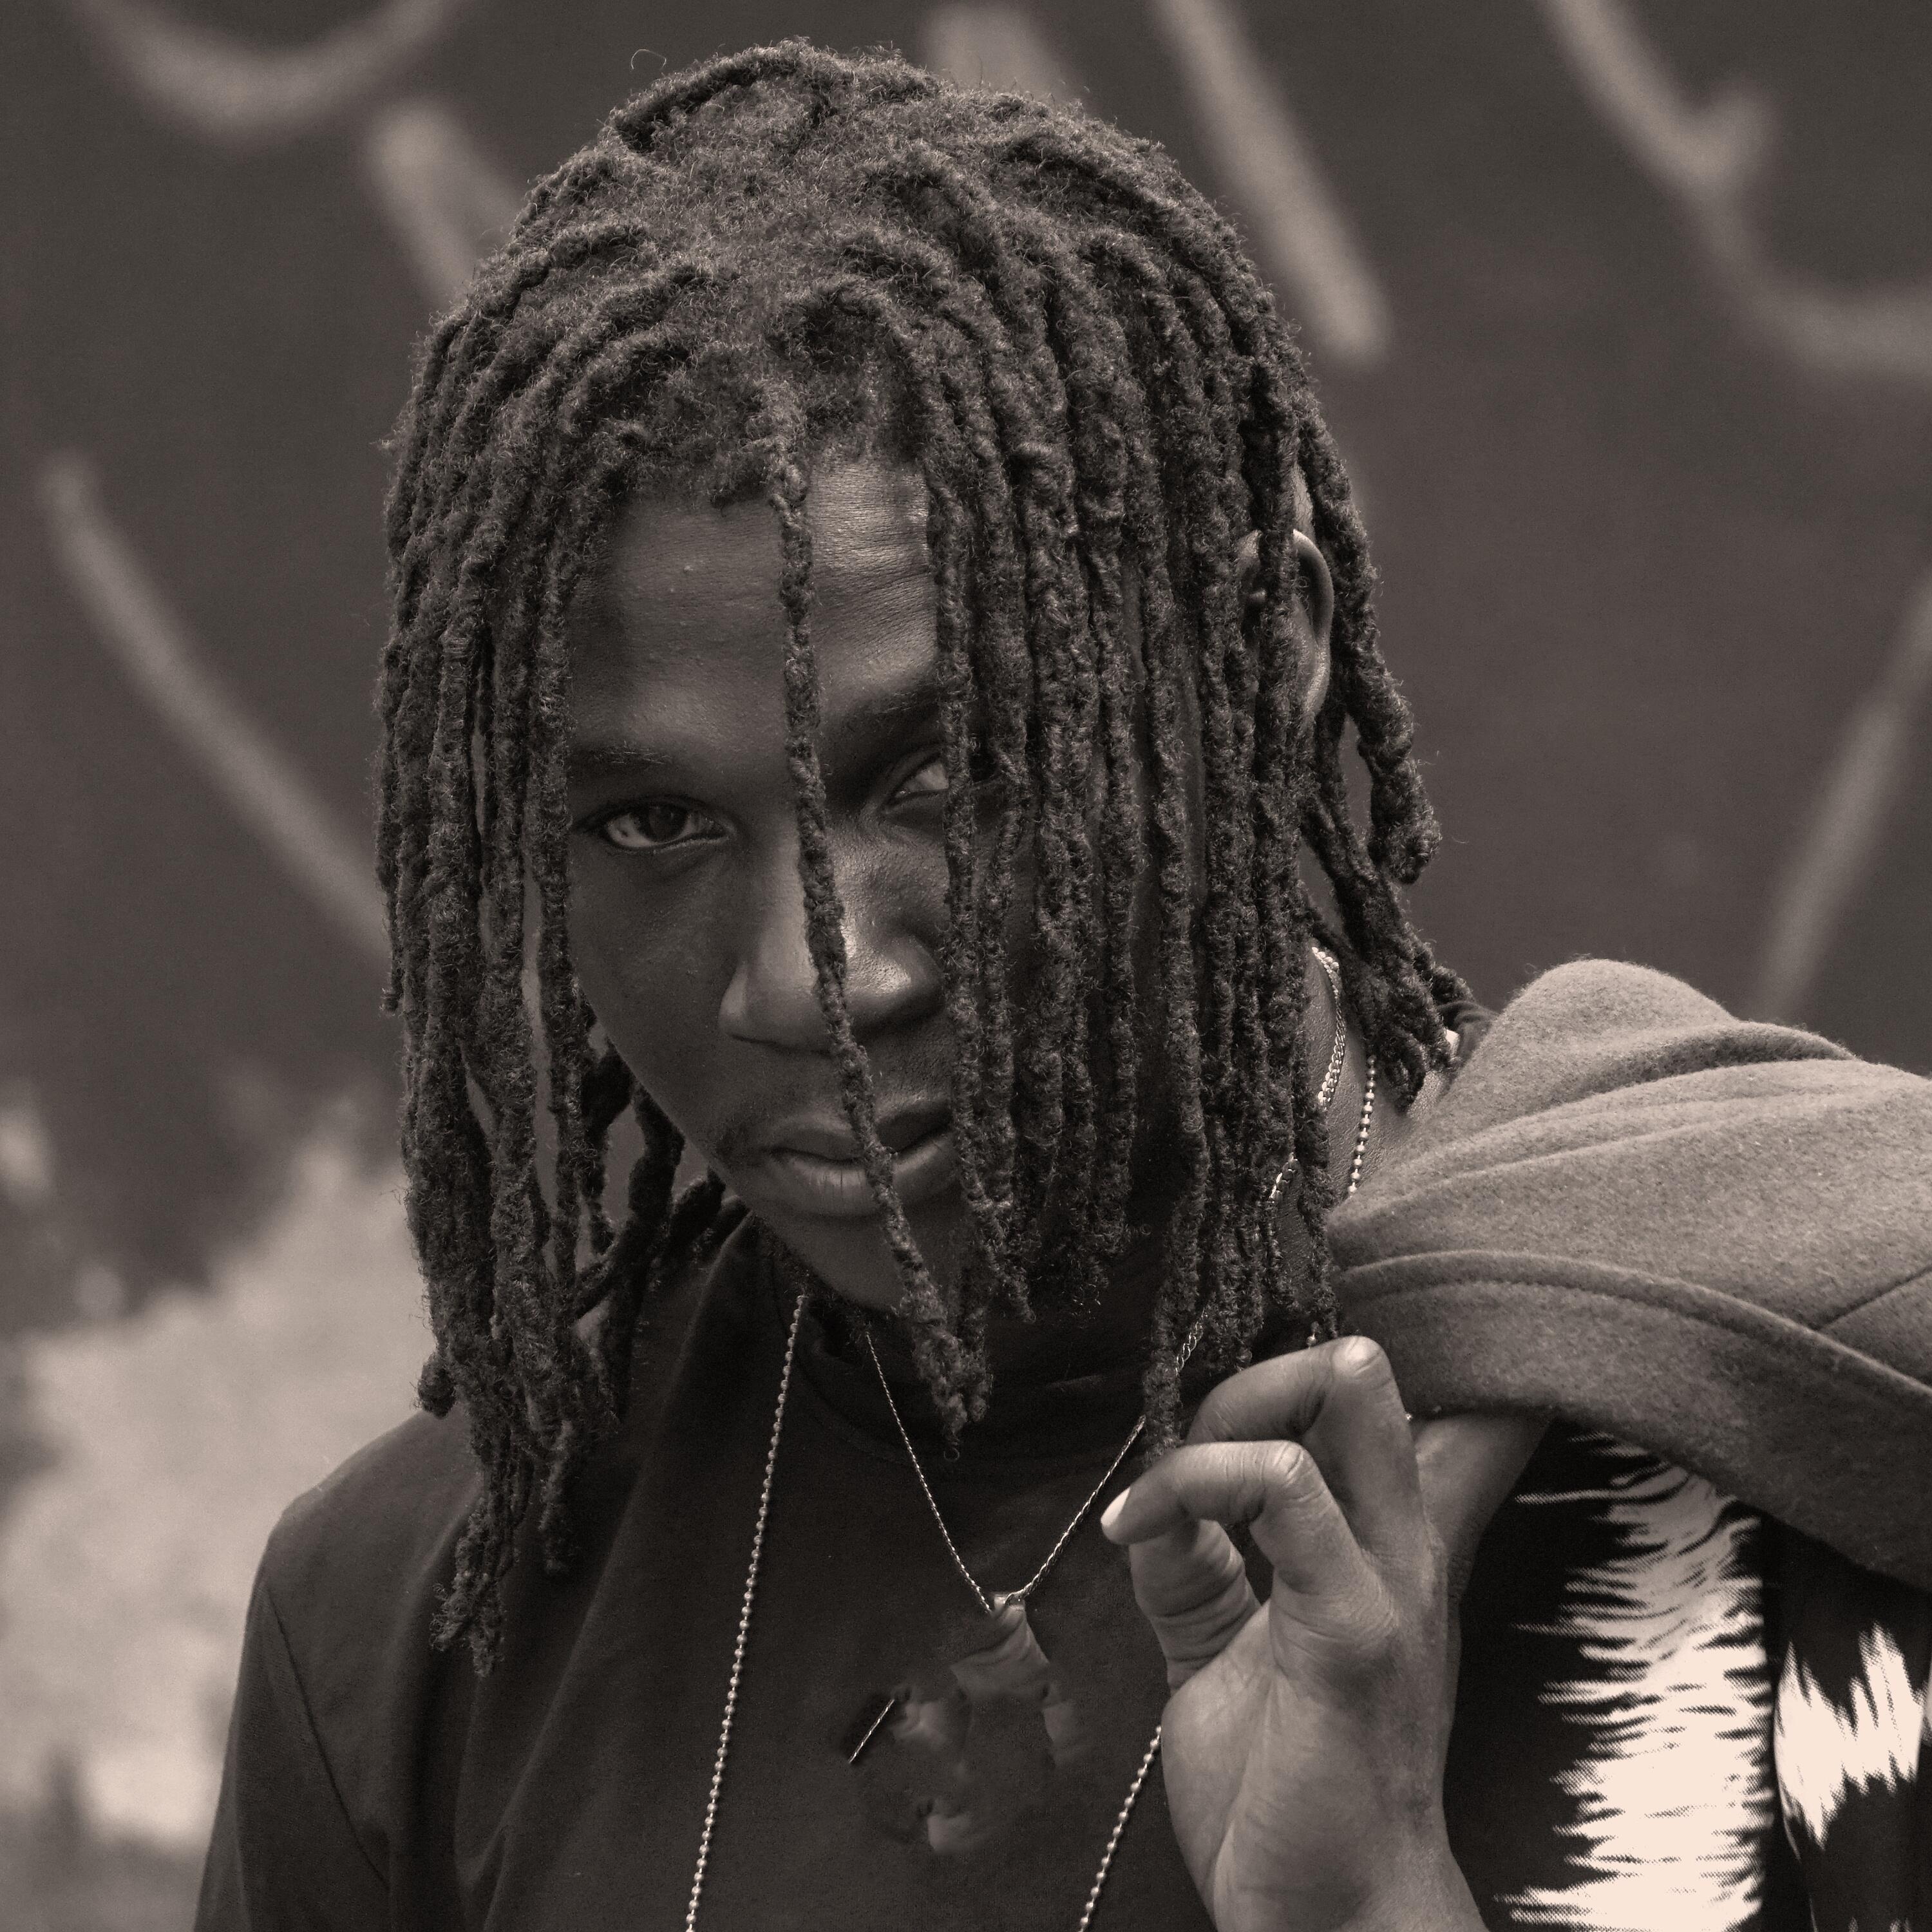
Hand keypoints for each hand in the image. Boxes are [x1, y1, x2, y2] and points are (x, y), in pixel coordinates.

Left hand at [1100, 1337, 1543, 1931]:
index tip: (1240, 1367)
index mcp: (1387, 1544)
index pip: (1401, 1402)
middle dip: (1264, 1363)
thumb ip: (1197, 1568)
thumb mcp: (1225, 1650)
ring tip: (1160, 1479)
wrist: (1331, 1917)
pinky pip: (1283, 1491)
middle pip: (1366, 1369)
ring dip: (1229, 1406)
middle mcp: (1406, 1543)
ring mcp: (1390, 1578)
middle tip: (1186, 1426)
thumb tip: (1150, 1500)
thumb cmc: (1290, 1788)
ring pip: (1345, 1396)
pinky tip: (1136, 1523)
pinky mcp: (1352, 1626)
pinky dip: (1191, 1481)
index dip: (1328, 1351)